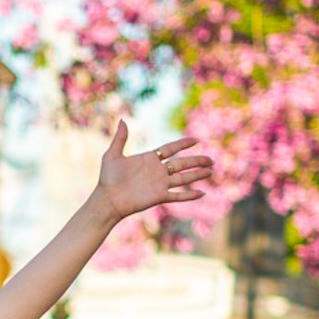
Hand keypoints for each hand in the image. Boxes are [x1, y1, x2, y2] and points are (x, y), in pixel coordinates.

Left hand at [94, 121, 213, 222]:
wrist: (107, 199)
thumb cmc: (108, 178)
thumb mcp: (113, 155)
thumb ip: (120, 138)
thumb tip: (123, 119)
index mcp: (149, 159)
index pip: (171, 149)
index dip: (183, 144)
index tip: (196, 140)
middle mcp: (157, 171)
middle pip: (182, 164)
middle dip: (197, 161)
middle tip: (211, 160)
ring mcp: (160, 184)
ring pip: (184, 178)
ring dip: (197, 175)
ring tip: (210, 171)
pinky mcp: (159, 196)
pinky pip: (178, 196)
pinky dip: (190, 195)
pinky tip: (202, 193)